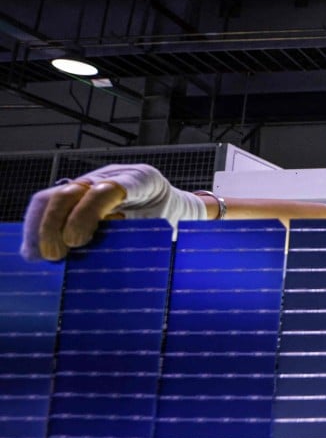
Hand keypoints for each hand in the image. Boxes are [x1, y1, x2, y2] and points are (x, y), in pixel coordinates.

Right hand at [21, 163, 206, 260]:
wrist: (179, 209)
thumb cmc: (174, 221)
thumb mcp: (166, 230)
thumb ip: (141, 237)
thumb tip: (108, 261)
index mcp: (142, 180)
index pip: (108, 189)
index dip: (86, 213)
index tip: (75, 241)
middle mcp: (113, 176)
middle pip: (73, 191)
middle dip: (55, 223)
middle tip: (54, 256)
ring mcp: (94, 182)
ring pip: (56, 196)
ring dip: (41, 226)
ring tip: (38, 255)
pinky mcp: (82, 194)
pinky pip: (53, 204)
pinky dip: (40, 227)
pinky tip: (34, 249)